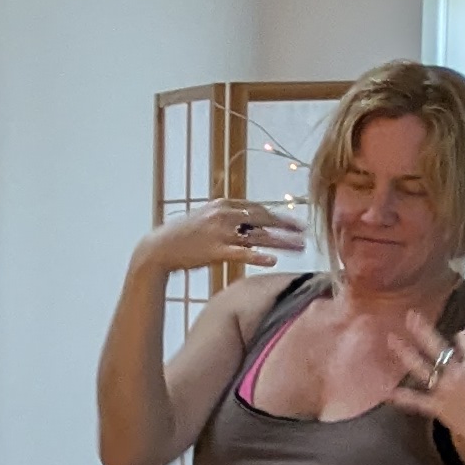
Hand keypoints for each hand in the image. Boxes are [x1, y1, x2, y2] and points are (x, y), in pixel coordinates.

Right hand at [146, 202, 303, 275]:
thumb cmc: (181, 236)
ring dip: (281, 242)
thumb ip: (226, 218)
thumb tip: (246, 222)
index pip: (258, 208)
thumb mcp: (205, 218)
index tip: (295, 222)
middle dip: (287, 226)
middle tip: (306, 232)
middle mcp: (224, 214)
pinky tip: (272, 260)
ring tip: (300, 248)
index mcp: (223, 204)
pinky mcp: (215, 250)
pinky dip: (258, 256)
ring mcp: (220, 232)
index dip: (278, 215)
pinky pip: (242, 252)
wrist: (158, 248)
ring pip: (258, 236)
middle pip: (263, 219)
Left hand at [376, 314, 464, 464]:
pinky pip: (416, 401)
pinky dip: (402, 398)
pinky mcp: (438, 408)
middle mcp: (457, 370)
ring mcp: (444, 389)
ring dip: (404, 351)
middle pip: (436, 344)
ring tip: (390, 338)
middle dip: (422, 328)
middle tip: (409, 315)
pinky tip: (387, 392)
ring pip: (420, 366)